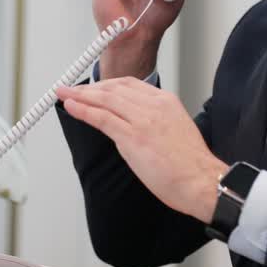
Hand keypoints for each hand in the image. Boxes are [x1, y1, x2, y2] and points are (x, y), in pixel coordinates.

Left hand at [56, 78, 226, 223]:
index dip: (106, 85)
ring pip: (105, 100)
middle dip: (89, 88)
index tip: (93, 88)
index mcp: (166, 101)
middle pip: (114, 89)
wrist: (202, 181)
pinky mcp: (133, 137)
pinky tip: (71, 107)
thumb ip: (156, 122)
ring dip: (80, 95)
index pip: (129, 84)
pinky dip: (83, 110)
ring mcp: (142, 120)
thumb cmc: (192, 165)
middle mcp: (153, 105)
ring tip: (64, 94)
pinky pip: (102, 118)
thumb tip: (135, 125)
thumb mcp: (176, 129)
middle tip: (71, 89)